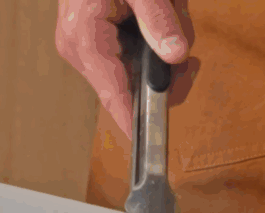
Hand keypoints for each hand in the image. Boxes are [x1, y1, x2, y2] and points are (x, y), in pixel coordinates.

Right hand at [56, 0, 196, 138]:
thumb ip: (159, 18)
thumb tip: (177, 55)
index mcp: (85, 39)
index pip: (114, 97)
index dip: (137, 122)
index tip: (153, 146)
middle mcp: (80, 50)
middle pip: (133, 87)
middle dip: (166, 65)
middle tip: (184, 39)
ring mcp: (86, 48)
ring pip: (138, 71)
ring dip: (162, 45)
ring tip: (164, 8)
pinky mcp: (94, 43)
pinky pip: (132, 56)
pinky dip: (151, 39)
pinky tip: (154, 13)